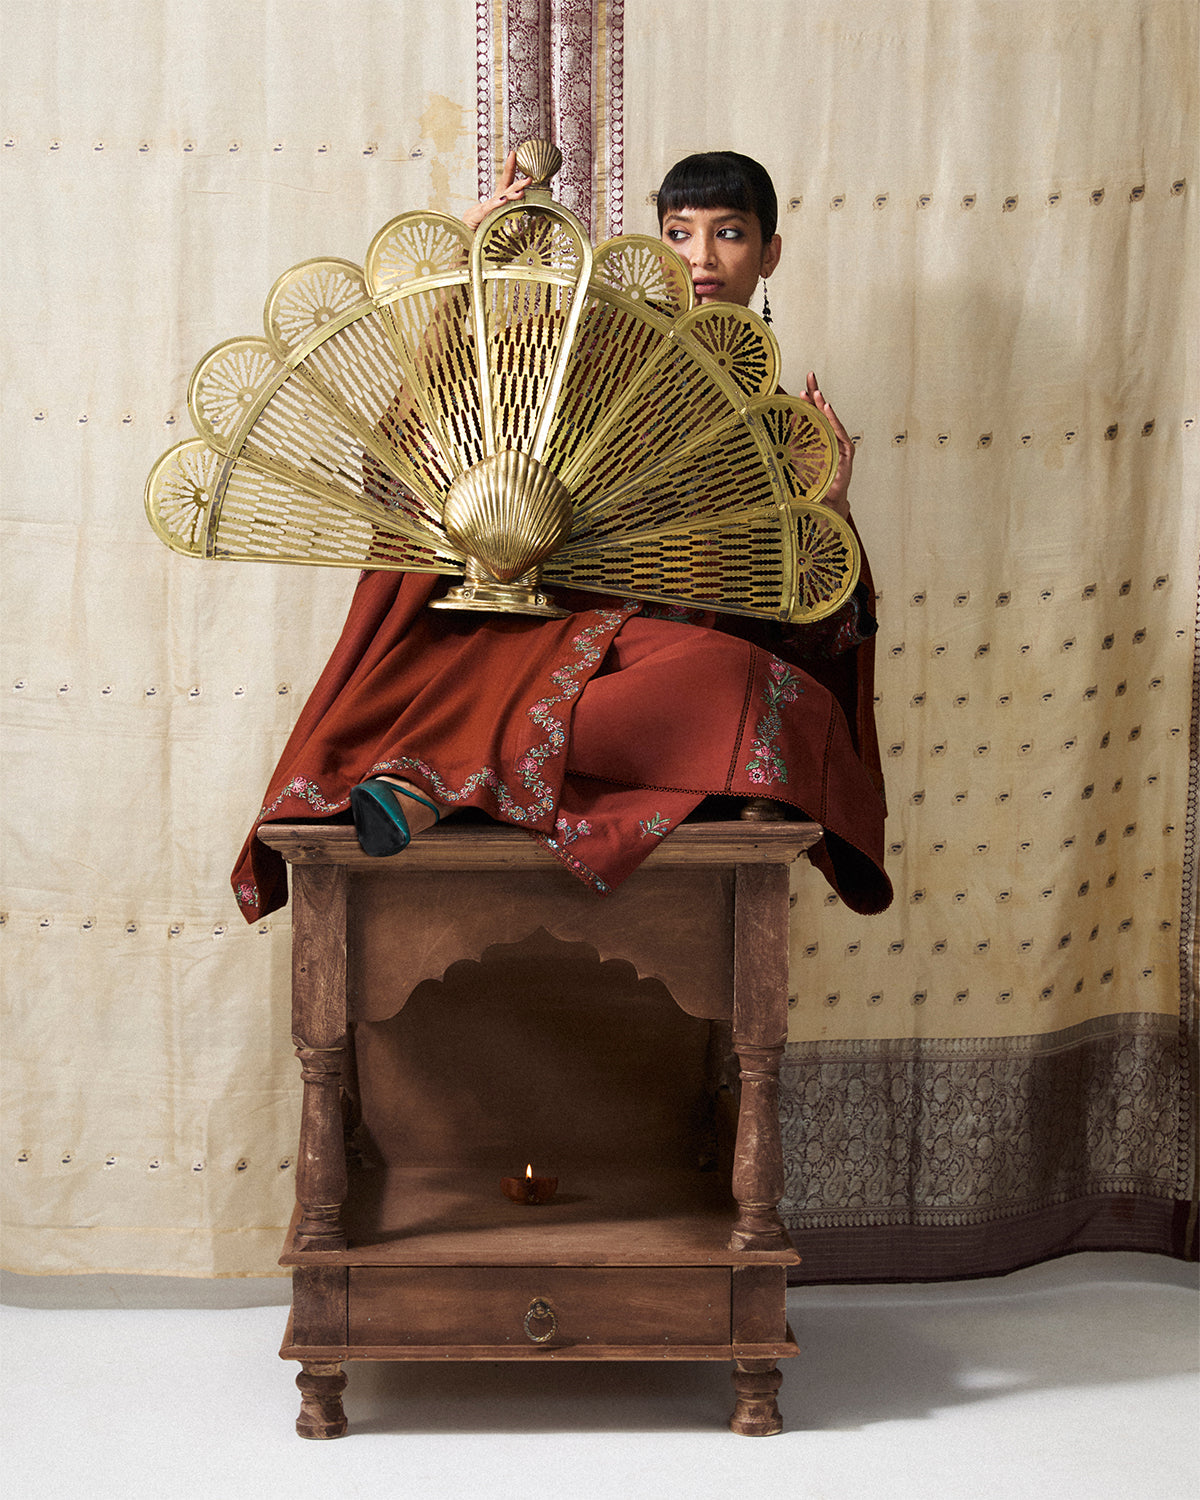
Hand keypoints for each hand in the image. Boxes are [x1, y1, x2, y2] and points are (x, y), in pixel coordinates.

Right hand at [462, 150, 531, 230]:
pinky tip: (503, 200)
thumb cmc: (475, 235)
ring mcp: (482, 210)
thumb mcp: (493, 228)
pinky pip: (487, 210)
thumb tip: (524, 226)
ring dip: (511, 194)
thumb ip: (504, 224)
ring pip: (499, 199)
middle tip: (529, 178)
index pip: (504, 186)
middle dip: (518, 183)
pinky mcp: (475, 218)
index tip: (515, 156)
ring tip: (522, 191)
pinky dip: (495, 204)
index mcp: (494, 205)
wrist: (457, 240)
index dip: (510, 171)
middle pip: (505, 190)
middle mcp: (489, 205)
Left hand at [799, 372, 852, 518]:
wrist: (823, 502)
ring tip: (816, 392)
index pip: (813, 413)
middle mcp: (830, 438)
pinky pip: (839, 434)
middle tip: (810, 377)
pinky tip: (827, 409)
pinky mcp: (846, 454)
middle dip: (816, 394)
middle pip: (822, 412)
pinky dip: (833, 421)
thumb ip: (793, 439)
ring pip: (830, 421)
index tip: (804, 381)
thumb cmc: (812, 481)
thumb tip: (785, 420)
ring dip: (822, 405)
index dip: (809, 397)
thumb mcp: (797, 457)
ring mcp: (840, 445)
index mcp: (819, 436)